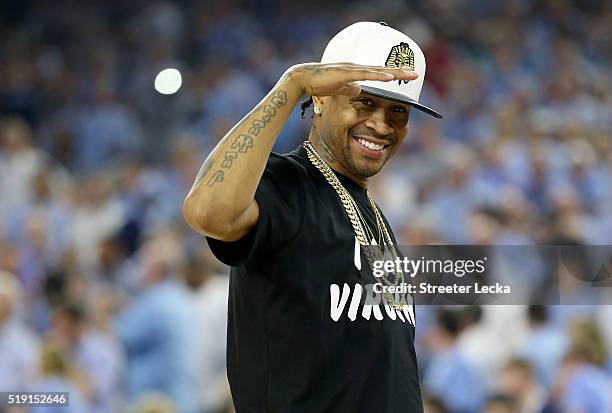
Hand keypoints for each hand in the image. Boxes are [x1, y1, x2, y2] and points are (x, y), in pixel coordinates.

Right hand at [287, 62, 418, 96]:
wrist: (304, 79)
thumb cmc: (320, 83)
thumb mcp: (339, 89)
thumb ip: (350, 88)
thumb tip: (360, 90)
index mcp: (355, 72)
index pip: (378, 72)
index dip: (392, 74)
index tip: (405, 77)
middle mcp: (356, 67)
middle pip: (382, 69)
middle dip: (399, 72)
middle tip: (416, 74)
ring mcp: (352, 69)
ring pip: (377, 70)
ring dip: (394, 72)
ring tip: (409, 74)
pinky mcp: (346, 73)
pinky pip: (366, 74)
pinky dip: (379, 76)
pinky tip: (390, 77)